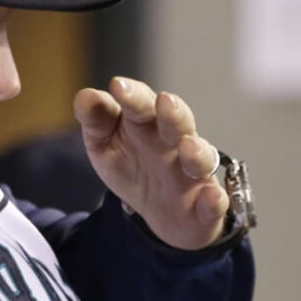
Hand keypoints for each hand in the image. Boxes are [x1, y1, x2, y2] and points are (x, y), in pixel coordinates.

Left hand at [74, 78, 228, 249]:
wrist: (160, 214)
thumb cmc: (133, 167)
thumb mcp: (105, 145)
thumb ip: (96, 121)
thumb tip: (85, 96)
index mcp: (148, 124)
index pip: (142, 104)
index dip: (132, 95)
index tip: (117, 86)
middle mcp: (176, 143)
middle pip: (178, 124)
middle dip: (173, 113)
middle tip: (165, 102)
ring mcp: (194, 174)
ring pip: (201, 159)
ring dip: (197, 153)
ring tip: (188, 147)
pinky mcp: (207, 206)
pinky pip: (214, 203)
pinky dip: (214, 202)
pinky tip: (211, 198)